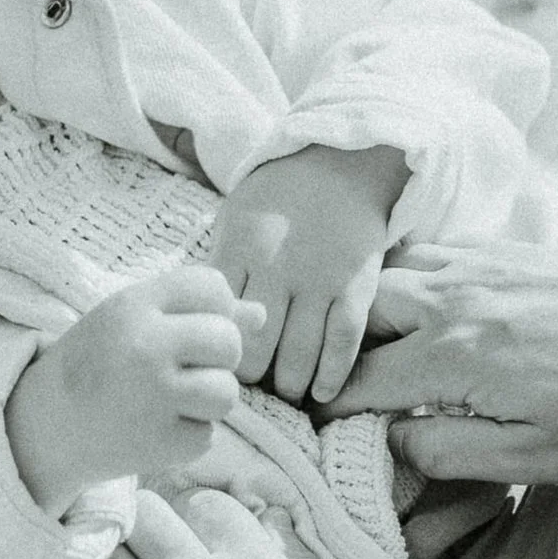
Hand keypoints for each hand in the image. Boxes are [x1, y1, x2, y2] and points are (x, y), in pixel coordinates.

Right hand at [7, 267, 258, 509]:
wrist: (45, 425)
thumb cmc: (99, 363)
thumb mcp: (134, 321)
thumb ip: (195, 312)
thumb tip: (261, 315)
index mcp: (134, 305)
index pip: (211, 286)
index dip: (214, 308)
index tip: (190, 328)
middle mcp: (145, 345)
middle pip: (229, 341)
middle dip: (220, 358)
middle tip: (187, 369)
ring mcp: (153, 397)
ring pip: (227, 393)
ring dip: (208, 402)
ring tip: (172, 401)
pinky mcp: (160, 443)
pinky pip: (208, 435)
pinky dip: (188, 436)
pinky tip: (155, 428)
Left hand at [208, 144, 407, 405]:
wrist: (341, 161)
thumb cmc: (278, 198)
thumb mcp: (234, 220)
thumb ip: (221, 269)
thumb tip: (201, 324)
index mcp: (239, 249)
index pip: (215, 321)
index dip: (212, 353)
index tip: (213, 367)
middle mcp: (278, 266)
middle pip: (254, 349)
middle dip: (249, 380)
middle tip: (248, 393)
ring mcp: (320, 277)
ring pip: (299, 355)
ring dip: (289, 386)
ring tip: (282, 397)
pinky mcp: (356, 285)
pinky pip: (342, 342)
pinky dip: (330, 375)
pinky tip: (320, 394)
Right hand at [323, 238, 557, 482]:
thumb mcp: (525, 456)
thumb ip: (443, 450)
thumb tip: (386, 442)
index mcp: (452, 356)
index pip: (357, 380)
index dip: (328, 407)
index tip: (318, 427)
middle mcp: (454, 299)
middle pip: (361, 311)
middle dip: (341, 347)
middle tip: (343, 381)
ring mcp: (479, 265)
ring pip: (391, 271)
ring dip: (373, 307)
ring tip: (376, 345)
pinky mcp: (507, 249)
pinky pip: (434, 249)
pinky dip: (412, 276)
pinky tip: (423, 306)